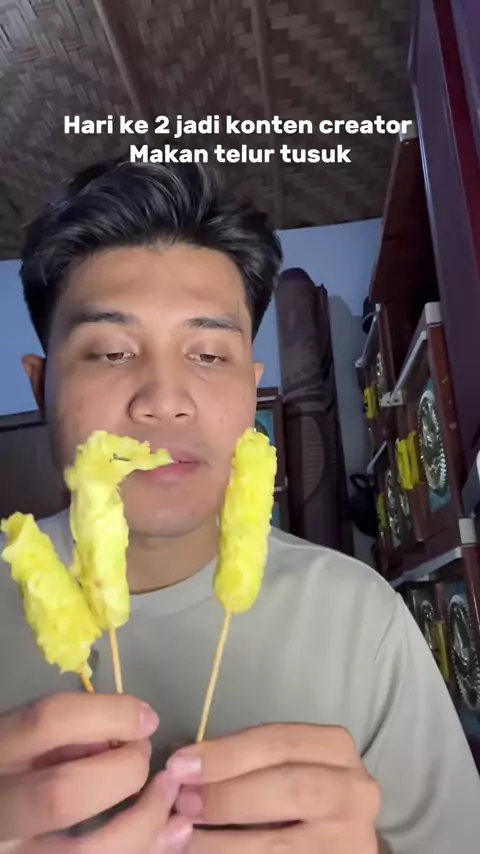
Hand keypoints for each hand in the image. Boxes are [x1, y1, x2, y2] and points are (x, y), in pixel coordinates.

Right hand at [0, 693, 192, 852]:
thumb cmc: (16, 771)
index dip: (110, 715)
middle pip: (63, 795)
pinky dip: (140, 849)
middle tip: (147, 758)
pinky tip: (163, 834)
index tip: (147, 719)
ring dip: (143, 823)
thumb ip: (66, 735)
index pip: (49, 722)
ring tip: (169, 796)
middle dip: (123, 773)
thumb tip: (125, 734)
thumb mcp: (27, 742)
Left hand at [167, 724, 380, 852]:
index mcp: (337, 749)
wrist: (336, 841)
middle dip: (227, 795)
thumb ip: (249, 762)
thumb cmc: (302, 794)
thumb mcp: (287, 764)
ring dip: (221, 841)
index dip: (226, 753)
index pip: (279, 742)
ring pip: (278, 843)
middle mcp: (355, 792)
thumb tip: (187, 765)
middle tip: (183, 802)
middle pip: (287, 788)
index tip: (180, 764)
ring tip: (184, 836)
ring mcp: (350, 840)